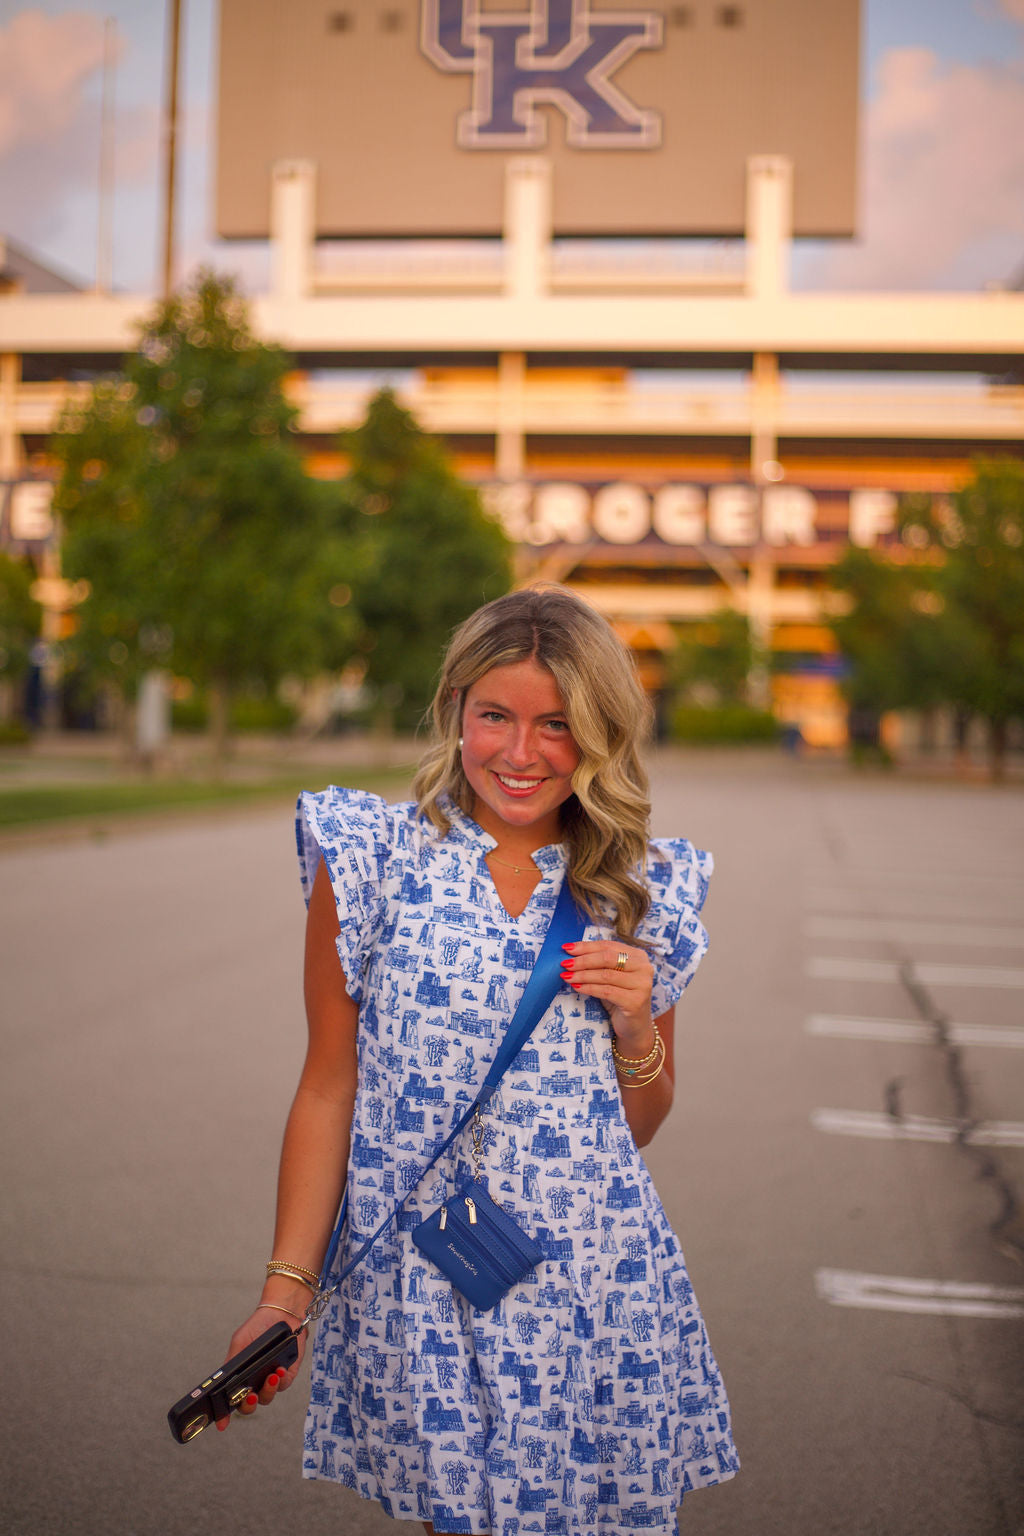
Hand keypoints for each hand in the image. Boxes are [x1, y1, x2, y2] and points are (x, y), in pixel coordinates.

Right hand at [214, 1307, 306, 1431]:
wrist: (282, 1313)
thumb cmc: (257, 1327)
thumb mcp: (239, 1342)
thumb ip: (231, 1361)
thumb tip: (220, 1381)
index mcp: (238, 1377)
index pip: (229, 1400)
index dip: (224, 1415)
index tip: (221, 1424)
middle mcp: (254, 1382)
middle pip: (248, 1406)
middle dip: (247, 1406)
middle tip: (248, 1397)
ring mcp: (270, 1380)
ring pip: (266, 1398)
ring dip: (267, 1391)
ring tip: (270, 1377)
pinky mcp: (287, 1374)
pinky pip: (283, 1385)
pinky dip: (281, 1381)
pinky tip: (279, 1371)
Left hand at [560, 940, 654, 1048]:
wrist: (633, 1026)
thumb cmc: (619, 997)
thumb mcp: (610, 976)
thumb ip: (598, 963)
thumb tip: (571, 953)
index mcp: (638, 956)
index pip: (608, 946)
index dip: (586, 946)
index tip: (567, 948)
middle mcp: (644, 968)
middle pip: (608, 958)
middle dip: (583, 960)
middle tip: (565, 964)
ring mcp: (642, 984)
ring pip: (606, 975)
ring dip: (583, 975)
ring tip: (567, 976)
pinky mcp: (636, 1001)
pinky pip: (607, 991)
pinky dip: (589, 988)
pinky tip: (577, 987)